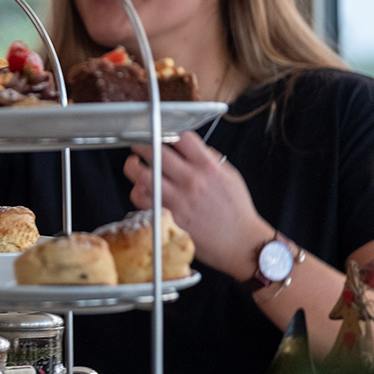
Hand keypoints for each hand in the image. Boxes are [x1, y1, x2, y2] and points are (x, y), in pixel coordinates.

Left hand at [125, 132, 273, 279]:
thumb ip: (208, 158)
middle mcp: (191, 181)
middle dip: (142, 145)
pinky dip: (136, 190)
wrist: (240, 242)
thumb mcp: (230, 175)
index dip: (168, 131)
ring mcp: (178, 199)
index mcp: (208, 167)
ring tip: (134, 165)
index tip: (161, 134)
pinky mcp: (168, 216)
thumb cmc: (235, 210)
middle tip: (139, 146)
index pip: (182, 137)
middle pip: (155, 152)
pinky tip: (140, 188)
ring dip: (133, 167)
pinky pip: (142, 199)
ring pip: (143, 175)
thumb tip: (187, 145)